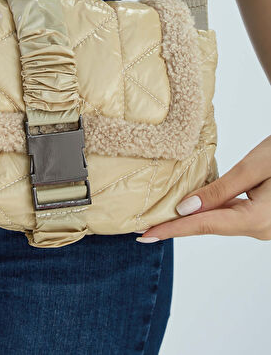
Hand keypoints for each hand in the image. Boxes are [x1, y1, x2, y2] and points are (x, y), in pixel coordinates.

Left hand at [137, 135, 270, 242]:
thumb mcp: (254, 167)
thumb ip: (220, 189)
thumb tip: (185, 207)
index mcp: (256, 220)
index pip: (202, 225)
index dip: (171, 230)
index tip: (145, 236)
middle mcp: (259, 229)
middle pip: (209, 226)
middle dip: (177, 226)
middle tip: (144, 229)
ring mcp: (263, 225)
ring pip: (220, 221)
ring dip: (192, 218)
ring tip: (161, 219)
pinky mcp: (264, 217)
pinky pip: (231, 216)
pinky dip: (210, 212)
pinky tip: (193, 208)